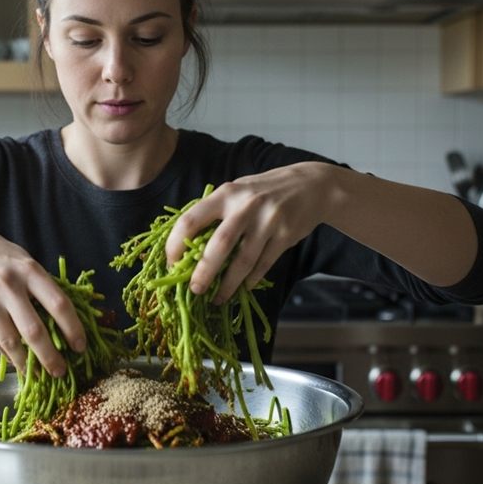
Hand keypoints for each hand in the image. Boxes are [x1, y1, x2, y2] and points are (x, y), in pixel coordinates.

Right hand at [0, 218, 84, 375]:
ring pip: (11, 341)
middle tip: (61, 371)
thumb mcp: (22, 259)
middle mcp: (8, 285)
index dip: (73, 329)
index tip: (80, 346)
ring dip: (27, 363)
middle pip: (35, 330)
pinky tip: (16, 360)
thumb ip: (40, 284)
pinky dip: (7, 353)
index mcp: (29, 269)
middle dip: (51, 356)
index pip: (59, 304)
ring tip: (38, 374)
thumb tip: (64, 317)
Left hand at [165, 162, 340, 303]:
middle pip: (219, 244)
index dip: (176, 244)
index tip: (172, 264)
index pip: (191, 219)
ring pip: (244, 260)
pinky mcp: (286, 235)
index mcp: (225, 193)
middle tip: (194, 290)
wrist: (311, 185)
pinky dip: (252, 279)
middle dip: (204, 272)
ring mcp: (268, 220)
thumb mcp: (236, 191)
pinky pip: (264, 263)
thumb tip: (187, 246)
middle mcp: (245, 205)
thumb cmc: (264, 191)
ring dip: (228, 284)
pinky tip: (243, 287)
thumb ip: (215, 212)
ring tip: (218, 298)